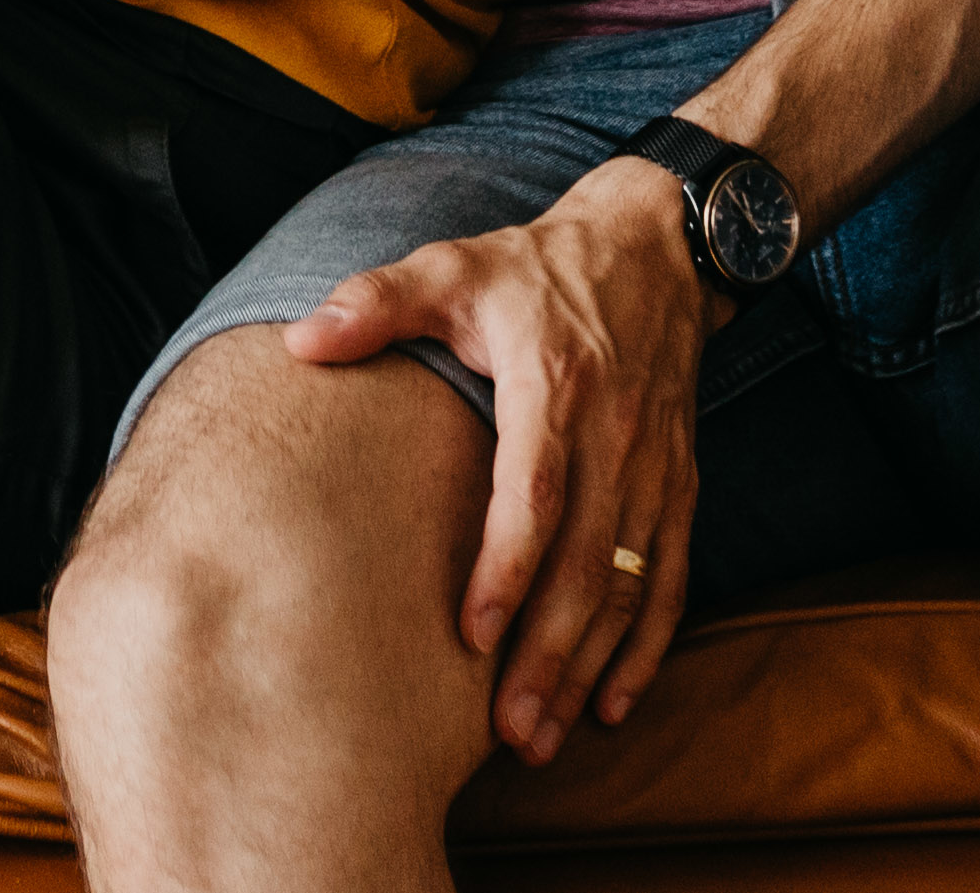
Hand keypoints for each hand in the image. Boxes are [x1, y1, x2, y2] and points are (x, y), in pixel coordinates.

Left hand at [283, 161, 713, 760]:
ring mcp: (655, 464)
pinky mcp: (679, 483)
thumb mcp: (454, 266)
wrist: (656, 244)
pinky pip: (671, 576)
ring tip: (542, 735)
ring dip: (591, 664)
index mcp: (557, 382)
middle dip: (549, 651)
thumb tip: (300, 340)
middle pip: (589, 560)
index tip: (472, 634)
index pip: (537, 489)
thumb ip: (376, 302)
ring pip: (630, 583)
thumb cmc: (534, 266)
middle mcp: (617, 432)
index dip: (508, 565)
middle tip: (508, 729)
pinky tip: (613, 702)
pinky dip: (648, 645)